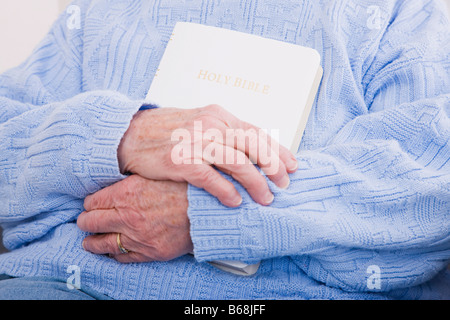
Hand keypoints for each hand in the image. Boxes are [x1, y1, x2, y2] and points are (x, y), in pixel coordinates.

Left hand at [77, 175, 191, 262]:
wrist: (207, 208)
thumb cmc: (184, 189)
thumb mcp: (153, 174)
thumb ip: (130, 182)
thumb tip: (114, 185)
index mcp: (126, 194)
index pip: (91, 202)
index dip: (90, 203)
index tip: (92, 205)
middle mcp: (127, 216)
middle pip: (89, 223)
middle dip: (86, 222)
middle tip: (87, 222)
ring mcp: (137, 237)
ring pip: (100, 244)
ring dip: (92, 242)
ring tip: (91, 241)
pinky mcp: (150, 252)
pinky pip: (122, 257)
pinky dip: (114, 254)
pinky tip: (112, 251)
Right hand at [118, 105, 297, 206]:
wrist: (129, 135)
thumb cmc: (166, 132)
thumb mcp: (200, 123)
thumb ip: (224, 133)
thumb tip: (250, 149)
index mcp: (218, 115)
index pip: (256, 132)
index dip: (278, 150)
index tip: (292, 165)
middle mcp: (211, 125)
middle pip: (253, 146)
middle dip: (274, 167)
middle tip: (284, 184)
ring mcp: (196, 142)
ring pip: (238, 162)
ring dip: (256, 183)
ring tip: (265, 199)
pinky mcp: (181, 160)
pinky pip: (211, 178)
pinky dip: (226, 191)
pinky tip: (235, 201)